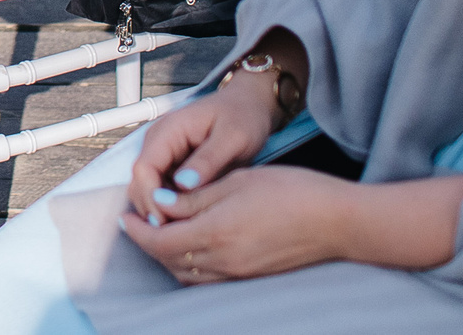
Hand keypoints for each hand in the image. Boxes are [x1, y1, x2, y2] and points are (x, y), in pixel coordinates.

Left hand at [117, 165, 354, 283]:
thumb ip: (195, 197)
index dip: (138, 230)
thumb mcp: (236, 182)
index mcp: (216, 233)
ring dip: (166, 255)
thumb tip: (159, 203)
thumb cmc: (290, 191)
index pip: (160, 241)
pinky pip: (207, 279)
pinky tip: (190, 245)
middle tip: (137, 221)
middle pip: (168, 260)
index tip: (126, 215)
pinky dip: (188, 265)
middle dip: (147, 242)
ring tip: (160, 230)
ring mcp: (238, 274)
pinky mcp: (251, 277)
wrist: (336, 221)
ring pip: (186, 274)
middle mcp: (223, 261)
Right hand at [125, 78, 283, 218]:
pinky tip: (190, 221)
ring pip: (148, 189)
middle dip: (153, 209)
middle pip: (140, 183)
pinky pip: (163, 190)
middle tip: (178, 235)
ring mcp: (164, 153)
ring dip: (161, 210)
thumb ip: (208, 160)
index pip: (143, 169)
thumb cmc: (243, 116)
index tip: (169, 221)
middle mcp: (159, 142)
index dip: (151, 198)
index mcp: (169, 131)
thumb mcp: (233, 137)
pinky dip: (171, 206)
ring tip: (185, 232)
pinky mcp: (173, 165)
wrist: (249, 104)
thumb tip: (184, 184)